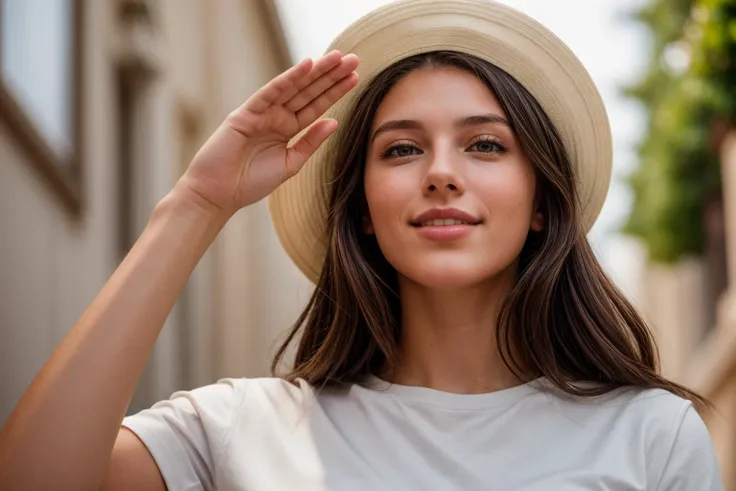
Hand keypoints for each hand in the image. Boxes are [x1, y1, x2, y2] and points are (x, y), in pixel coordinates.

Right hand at [175, 50, 359, 216]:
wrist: (219, 194)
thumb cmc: (251, 182)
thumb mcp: (290, 163)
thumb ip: (310, 142)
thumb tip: (334, 122)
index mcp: (287, 129)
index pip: (315, 106)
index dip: (335, 91)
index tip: (354, 77)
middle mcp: (276, 116)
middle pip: (308, 92)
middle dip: (330, 76)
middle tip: (353, 59)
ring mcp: (261, 113)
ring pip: (293, 88)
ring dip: (315, 72)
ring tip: (337, 57)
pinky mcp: (246, 113)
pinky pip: (270, 92)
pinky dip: (288, 79)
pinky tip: (306, 66)